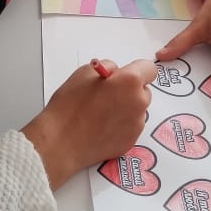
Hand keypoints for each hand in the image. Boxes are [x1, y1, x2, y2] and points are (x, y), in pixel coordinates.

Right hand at [22, 58, 155, 189]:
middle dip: (130, 90)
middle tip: (108, 95)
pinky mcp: (131, 141)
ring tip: (101, 113)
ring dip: (126, 108)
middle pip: (144, 91)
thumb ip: (108, 68)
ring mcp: (137, 124)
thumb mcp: (84, 72)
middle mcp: (139, 103)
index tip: (125, 75)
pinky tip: (102, 127)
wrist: (61, 142)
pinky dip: (121, 125)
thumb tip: (116, 73)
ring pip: (137, 110)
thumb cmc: (69, 105)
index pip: (149, 69)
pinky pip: (131, 127)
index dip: (137, 70)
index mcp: (130, 81)